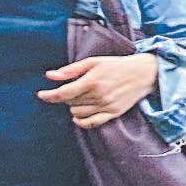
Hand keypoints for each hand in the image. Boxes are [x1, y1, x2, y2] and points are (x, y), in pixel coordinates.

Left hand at [36, 54, 158, 128]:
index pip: (63, 93)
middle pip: (69, 102)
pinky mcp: (113, 113)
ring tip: (81, 98)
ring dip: (74, 107)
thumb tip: (49, 76)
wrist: (144, 73)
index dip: (48, 95)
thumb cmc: (117, 65)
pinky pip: (91, 123)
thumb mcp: (93, 62)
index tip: (41, 95)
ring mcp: (106, 106)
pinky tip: (78, 116)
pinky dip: (81, 121)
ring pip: (77, 113)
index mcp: (92, 81)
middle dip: (67, 96)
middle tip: (74, 89)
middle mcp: (99, 95)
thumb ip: (70, 70)